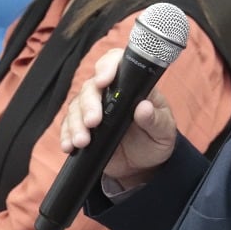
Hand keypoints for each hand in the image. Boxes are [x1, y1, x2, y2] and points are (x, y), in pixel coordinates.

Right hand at [60, 47, 176, 189]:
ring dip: (76, 123)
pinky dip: (66, 135)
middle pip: (91, 87)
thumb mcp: (163, 131)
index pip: (117, 64)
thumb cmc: (156, 140)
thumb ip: (155, 120)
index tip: (103, 80)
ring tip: (82, 141)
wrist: (143, 165)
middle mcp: (111, 93)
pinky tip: (69, 145)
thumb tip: (144, 107)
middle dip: (89, 103)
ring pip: (76, 106)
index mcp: (132, 87)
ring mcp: (95, 109)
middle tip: (93, 121)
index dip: (108, 67)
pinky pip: (68, 125)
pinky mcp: (83, 126)